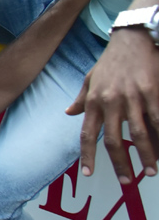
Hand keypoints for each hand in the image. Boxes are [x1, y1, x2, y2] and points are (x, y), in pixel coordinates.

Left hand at [67, 29, 158, 181]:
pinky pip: (158, 119)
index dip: (87, 155)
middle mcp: (110, 102)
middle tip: (127, 181)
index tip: (88, 173)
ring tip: (151, 171)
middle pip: (113, 140)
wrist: (132, 38)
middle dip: (120, 163)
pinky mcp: (152, 92)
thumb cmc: (111, 60)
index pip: (87, 134)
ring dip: (146, 156)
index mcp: (94, 101)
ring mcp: (132, 98)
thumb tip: (69, 113)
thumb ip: (81, 98)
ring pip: (138, 134)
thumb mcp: (90, 78)